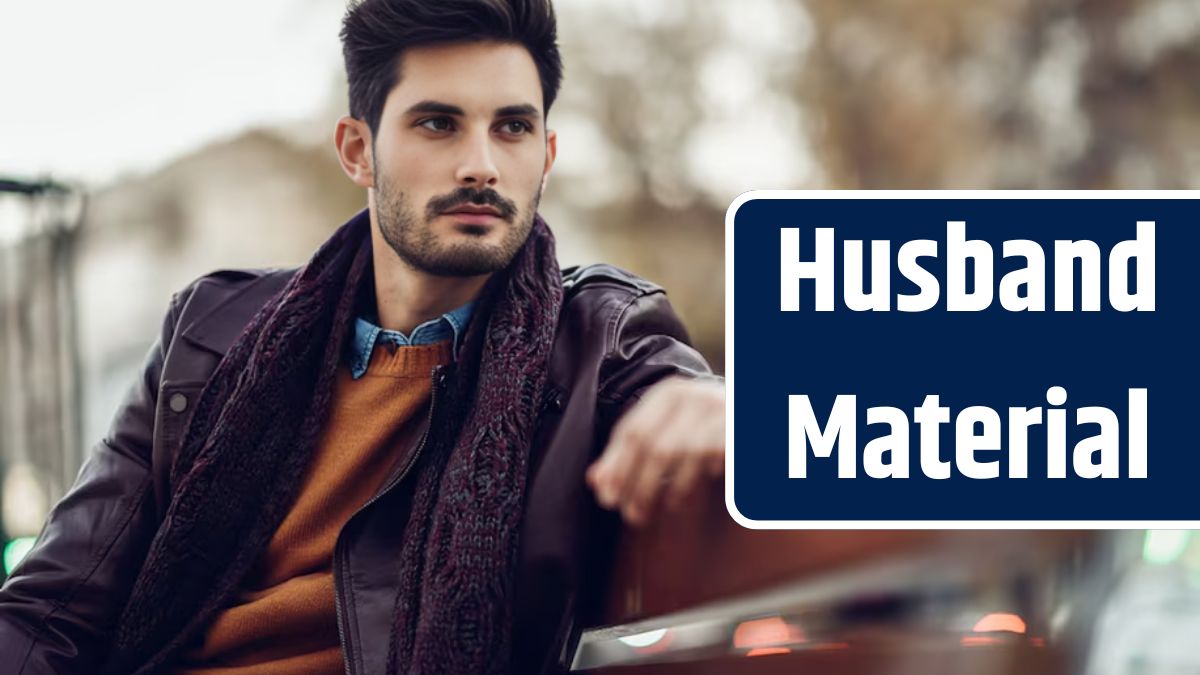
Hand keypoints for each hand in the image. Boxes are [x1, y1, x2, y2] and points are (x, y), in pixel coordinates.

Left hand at [586, 376, 724, 526]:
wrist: (755, 411)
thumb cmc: (703, 427)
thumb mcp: (666, 430)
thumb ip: (629, 452)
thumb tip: (596, 482)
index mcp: (669, 394)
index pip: (632, 430)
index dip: (616, 465)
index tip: (605, 494)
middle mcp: (692, 397)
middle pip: (653, 445)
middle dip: (636, 483)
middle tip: (627, 512)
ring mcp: (718, 413)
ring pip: (678, 456)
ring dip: (660, 490)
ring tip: (647, 512)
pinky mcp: (735, 432)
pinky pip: (707, 463)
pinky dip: (691, 484)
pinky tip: (680, 500)